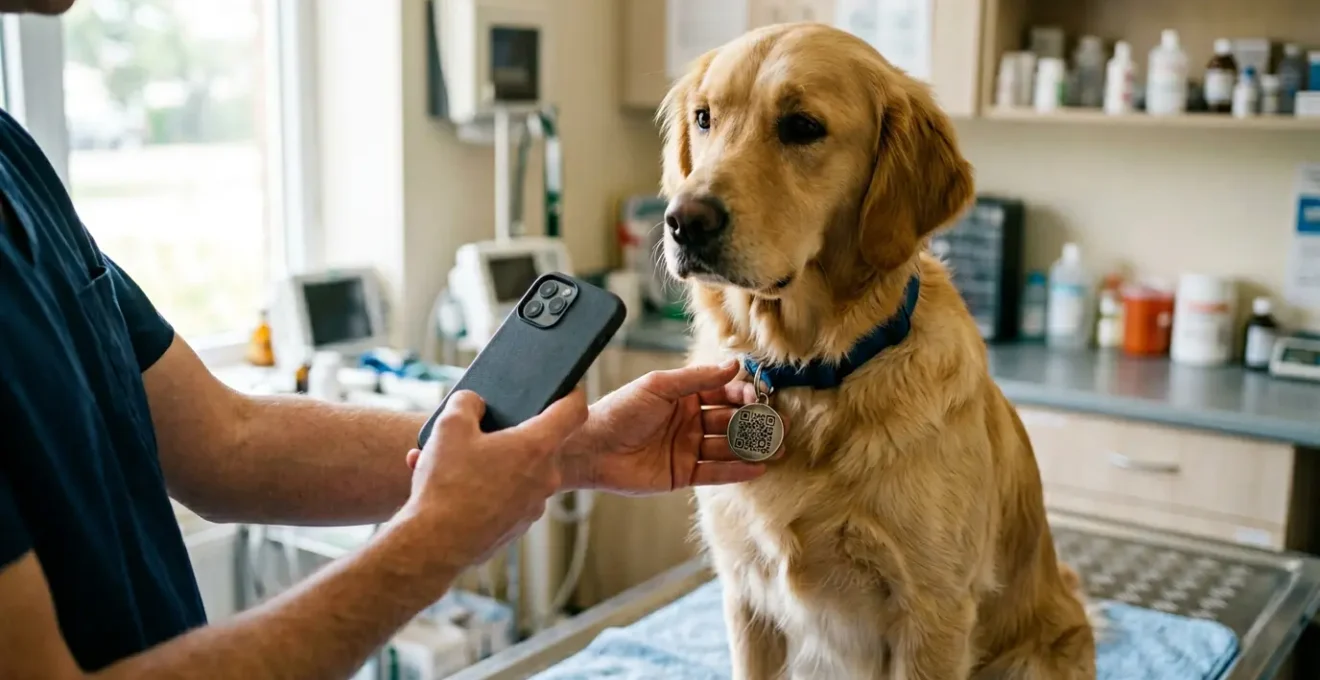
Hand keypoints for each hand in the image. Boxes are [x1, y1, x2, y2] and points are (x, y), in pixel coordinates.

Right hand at [398, 388, 587, 569]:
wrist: (436, 544)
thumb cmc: (448, 483)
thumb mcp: (449, 427)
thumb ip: (467, 403)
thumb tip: (475, 404)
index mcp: (537, 447)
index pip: (574, 411)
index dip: (570, 394)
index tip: (563, 389)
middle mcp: (545, 477)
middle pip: (539, 442)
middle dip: (509, 433)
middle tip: (480, 428)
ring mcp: (534, 505)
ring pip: (516, 471)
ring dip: (490, 462)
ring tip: (448, 460)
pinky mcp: (518, 525)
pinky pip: (506, 496)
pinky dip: (484, 488)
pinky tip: (450, 486)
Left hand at [559, 360, 778, 494]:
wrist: (590, 448)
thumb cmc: (618, 410)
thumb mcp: (658, 386)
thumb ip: (696, 378)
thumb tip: (732, 366)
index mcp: (682, 396)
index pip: (721, 392)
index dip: (742, 394)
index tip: (759, 396)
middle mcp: (688, 421)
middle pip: (729, 420)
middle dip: (754, 422)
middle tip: (779, 424)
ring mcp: (687, 448)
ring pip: (726, 447)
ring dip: (751, 446)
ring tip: (777, 446)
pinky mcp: (682, 474)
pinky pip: (715, 472)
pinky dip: (736, 470)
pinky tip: (758, 468)